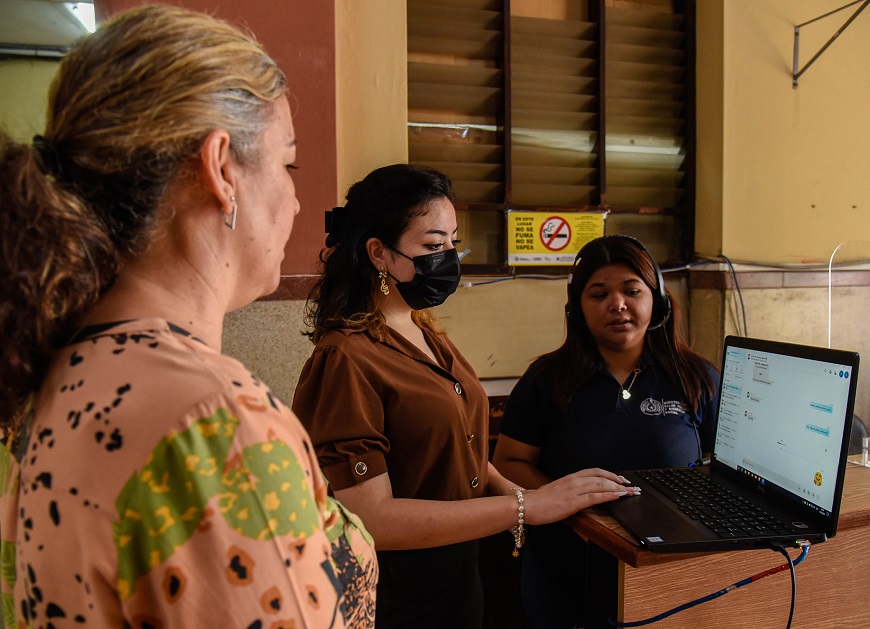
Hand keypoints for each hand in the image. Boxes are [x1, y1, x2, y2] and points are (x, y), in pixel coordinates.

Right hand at [522, 468, 637, 524]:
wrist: (527, 505)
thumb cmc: (538, 501)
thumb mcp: (556, 491)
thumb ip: (568, 490)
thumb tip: (577, 495)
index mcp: (570, 478)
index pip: (594, 472)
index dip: (609, 474)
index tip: (620, 479)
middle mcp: (574, 481)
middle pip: (601, 477)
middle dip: (618, 481)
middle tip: (631, 486)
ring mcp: (574, 490)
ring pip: (601, 485)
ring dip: (618, 488)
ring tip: (630, 492)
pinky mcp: (573, 502)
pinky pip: (595, 497)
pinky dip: (609, 495)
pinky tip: (618, 496)